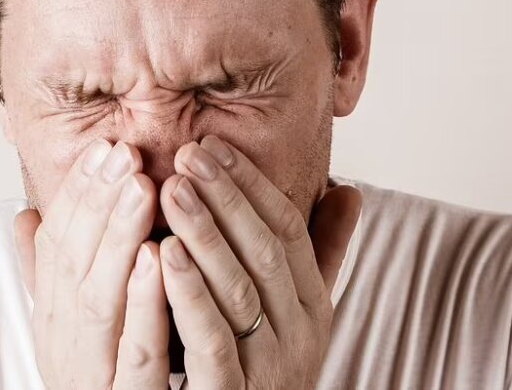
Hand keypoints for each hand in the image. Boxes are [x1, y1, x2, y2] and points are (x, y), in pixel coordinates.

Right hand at [14, 140, 170, 387]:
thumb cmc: (95, 384)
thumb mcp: (72, 326)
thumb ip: (52, 273)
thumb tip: (22, 215)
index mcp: (54, 318)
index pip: (60, 245)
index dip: (81, 195)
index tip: (106, 147)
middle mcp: (64, 342)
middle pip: (75, 263)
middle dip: (98, 203)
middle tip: (124, 152)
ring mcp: (89, 372)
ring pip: (98, 299)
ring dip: (117, 239)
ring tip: (140, 188)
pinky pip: (134, 352)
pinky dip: (143, 306)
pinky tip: (155, 261)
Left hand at [158, 135, 362, 387]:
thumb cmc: (260, 371)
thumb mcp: (294, 313)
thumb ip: (319, 255)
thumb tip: (350, 190)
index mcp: (312, 308)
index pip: (290, 232)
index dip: (253, 185)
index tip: (213, 144)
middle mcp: (298, 336)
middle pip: (266, 253)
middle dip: (228, 198)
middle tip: (188, 153)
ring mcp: (268, 369)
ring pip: (241, 291)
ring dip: (206, 234)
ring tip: (173, 189)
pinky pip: (213, 340)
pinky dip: (189, 294)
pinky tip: (162, 255)